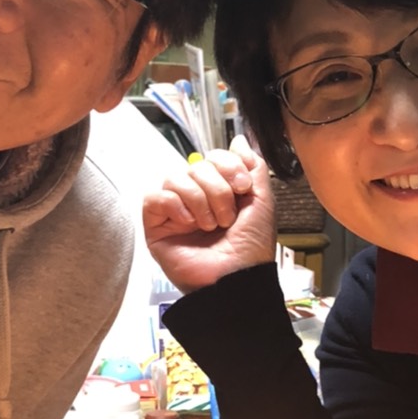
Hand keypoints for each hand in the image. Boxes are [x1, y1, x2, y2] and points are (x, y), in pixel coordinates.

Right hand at [142, 135, 277, 293]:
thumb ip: (254, 167)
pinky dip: (175, 205)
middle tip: (227, 217)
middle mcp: (195, 198)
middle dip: (216, 189)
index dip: (227, 165)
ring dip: (198, 199)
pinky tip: (188, 223)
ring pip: (175, 177)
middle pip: (195, 165)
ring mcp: (174, 212)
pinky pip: (155, 197)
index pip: (213, 157)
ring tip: (209, 225)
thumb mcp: (262, 201)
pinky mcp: (156, 226)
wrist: (237, 279)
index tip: (242, 187)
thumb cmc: (250, 248)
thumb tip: (240, 139)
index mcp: (218, 191)